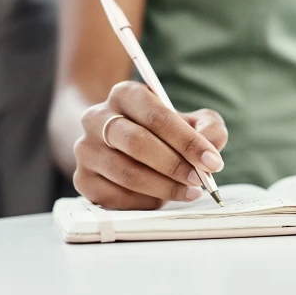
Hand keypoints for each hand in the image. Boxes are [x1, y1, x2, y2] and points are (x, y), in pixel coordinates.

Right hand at [73, 81, 228, 209]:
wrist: (117, 142)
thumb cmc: (161, 131)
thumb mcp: (190, 120)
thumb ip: (208, 128)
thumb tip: (210, 152)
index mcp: (125, 94)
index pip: (157, 116)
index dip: (188, 141)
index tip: (212, 162)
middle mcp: (96, 117)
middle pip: (138, 143)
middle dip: (174, 165)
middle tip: (199, 180)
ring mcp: (86, 149)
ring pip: (127, 173)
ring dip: (163, 187)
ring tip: (188, 191)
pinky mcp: (82, 179)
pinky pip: (116, 197)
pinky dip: (145, 202)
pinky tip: (161, 198)